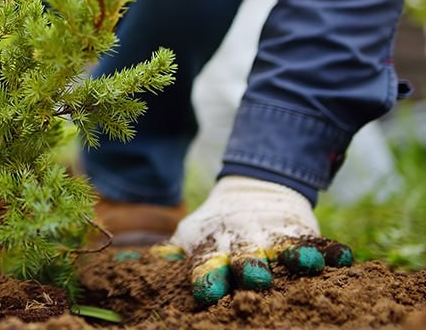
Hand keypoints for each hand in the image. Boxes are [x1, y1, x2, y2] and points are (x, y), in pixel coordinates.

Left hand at [157, 175, 352, 304]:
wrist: (251, 190)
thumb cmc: (216, 228)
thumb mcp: (191, 236)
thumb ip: (171, 253)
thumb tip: (135, 265)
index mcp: (214, 248)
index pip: (207, 263)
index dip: (207, 276)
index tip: (206, 290)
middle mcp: (244, 243)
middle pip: (246, 258)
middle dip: (249, 267)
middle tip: (255, 278)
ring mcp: (274, 237)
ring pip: (284, 249)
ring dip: (294, 257)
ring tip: (305, 264)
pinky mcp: (301, 232)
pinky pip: (318, 242)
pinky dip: (331, 250)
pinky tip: (344, 258)